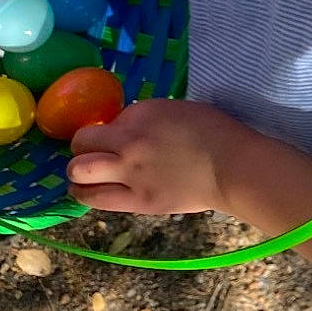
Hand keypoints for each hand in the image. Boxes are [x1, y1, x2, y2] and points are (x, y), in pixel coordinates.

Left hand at [67, 99, 249, 215]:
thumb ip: (149, 118)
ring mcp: (130, 172)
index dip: (112, 129)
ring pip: (79, 171)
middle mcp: (129, 141)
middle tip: (91, 154)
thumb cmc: (217, 133)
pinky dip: (87, 194)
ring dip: (77, 172)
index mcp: (142, 113)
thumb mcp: (179, 110)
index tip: (121, 137)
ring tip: (82, 176)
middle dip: (82, 147)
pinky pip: (97, 198)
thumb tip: (129, 129)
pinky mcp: (137, 200)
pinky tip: (88, 192)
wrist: (234, 167)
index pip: (109, 120)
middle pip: (81, 142)